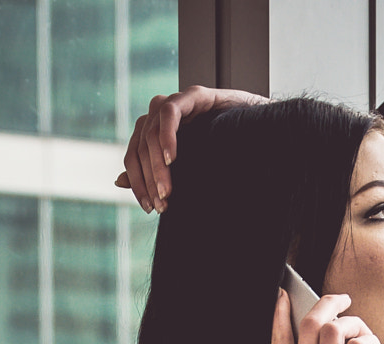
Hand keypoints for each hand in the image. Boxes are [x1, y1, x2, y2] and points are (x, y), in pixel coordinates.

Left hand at [116, 85, 269, 211]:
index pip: (135, 156)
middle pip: (140, 146)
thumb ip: (156, 174)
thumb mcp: (189, 172)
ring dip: (156, 164)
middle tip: (162, 205)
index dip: (137, 183)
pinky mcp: (194, 95)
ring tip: (168, 190)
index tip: (149, 208)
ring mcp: (177, 102)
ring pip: (150, 132)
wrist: (265, 138)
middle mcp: (162, 115)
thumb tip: (117, 182)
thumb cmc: (229, 155)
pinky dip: (167, 135)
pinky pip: (171, 112)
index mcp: (156, 132)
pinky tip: (173, 158)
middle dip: (148, 179)